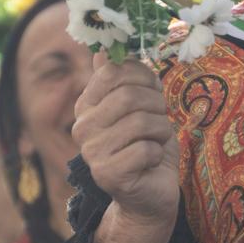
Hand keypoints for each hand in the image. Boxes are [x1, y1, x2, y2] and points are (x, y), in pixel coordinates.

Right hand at [73, 59, 179, 228]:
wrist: (150, 193)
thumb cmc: (146, 144)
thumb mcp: (139, 105)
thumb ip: (123, 78)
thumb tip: (102, 49)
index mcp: (86, 105)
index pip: (114, 71)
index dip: (142, 75)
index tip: (151, 89)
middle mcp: (82, 127)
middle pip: (129, 95)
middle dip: (156, 105)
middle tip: (159, 120)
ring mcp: (92, 152)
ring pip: (141, 121)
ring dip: (161, 130)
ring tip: (155, 140)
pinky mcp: (107, 174)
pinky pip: (145, 149)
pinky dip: (157, 153)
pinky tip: (149, 161)